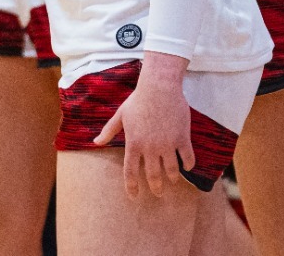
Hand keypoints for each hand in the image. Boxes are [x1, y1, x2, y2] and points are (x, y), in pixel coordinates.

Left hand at [93, 55, 192, 196]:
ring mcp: (167, 144)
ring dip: (172, 178)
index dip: (132, 187)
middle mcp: (150, 148)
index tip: (134, 196)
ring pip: (171, 170)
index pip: (130, 172)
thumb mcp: (120, 115)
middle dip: (155, 188)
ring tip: (172, 180)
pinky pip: (187, 158)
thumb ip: (109, 131)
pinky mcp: (182, 138)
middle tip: (158, 193)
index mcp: (134, 144)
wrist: (160, 87)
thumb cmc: (138, 100)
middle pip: (153, 175)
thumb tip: (96, 142)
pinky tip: (187, 166)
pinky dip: (188, 165)